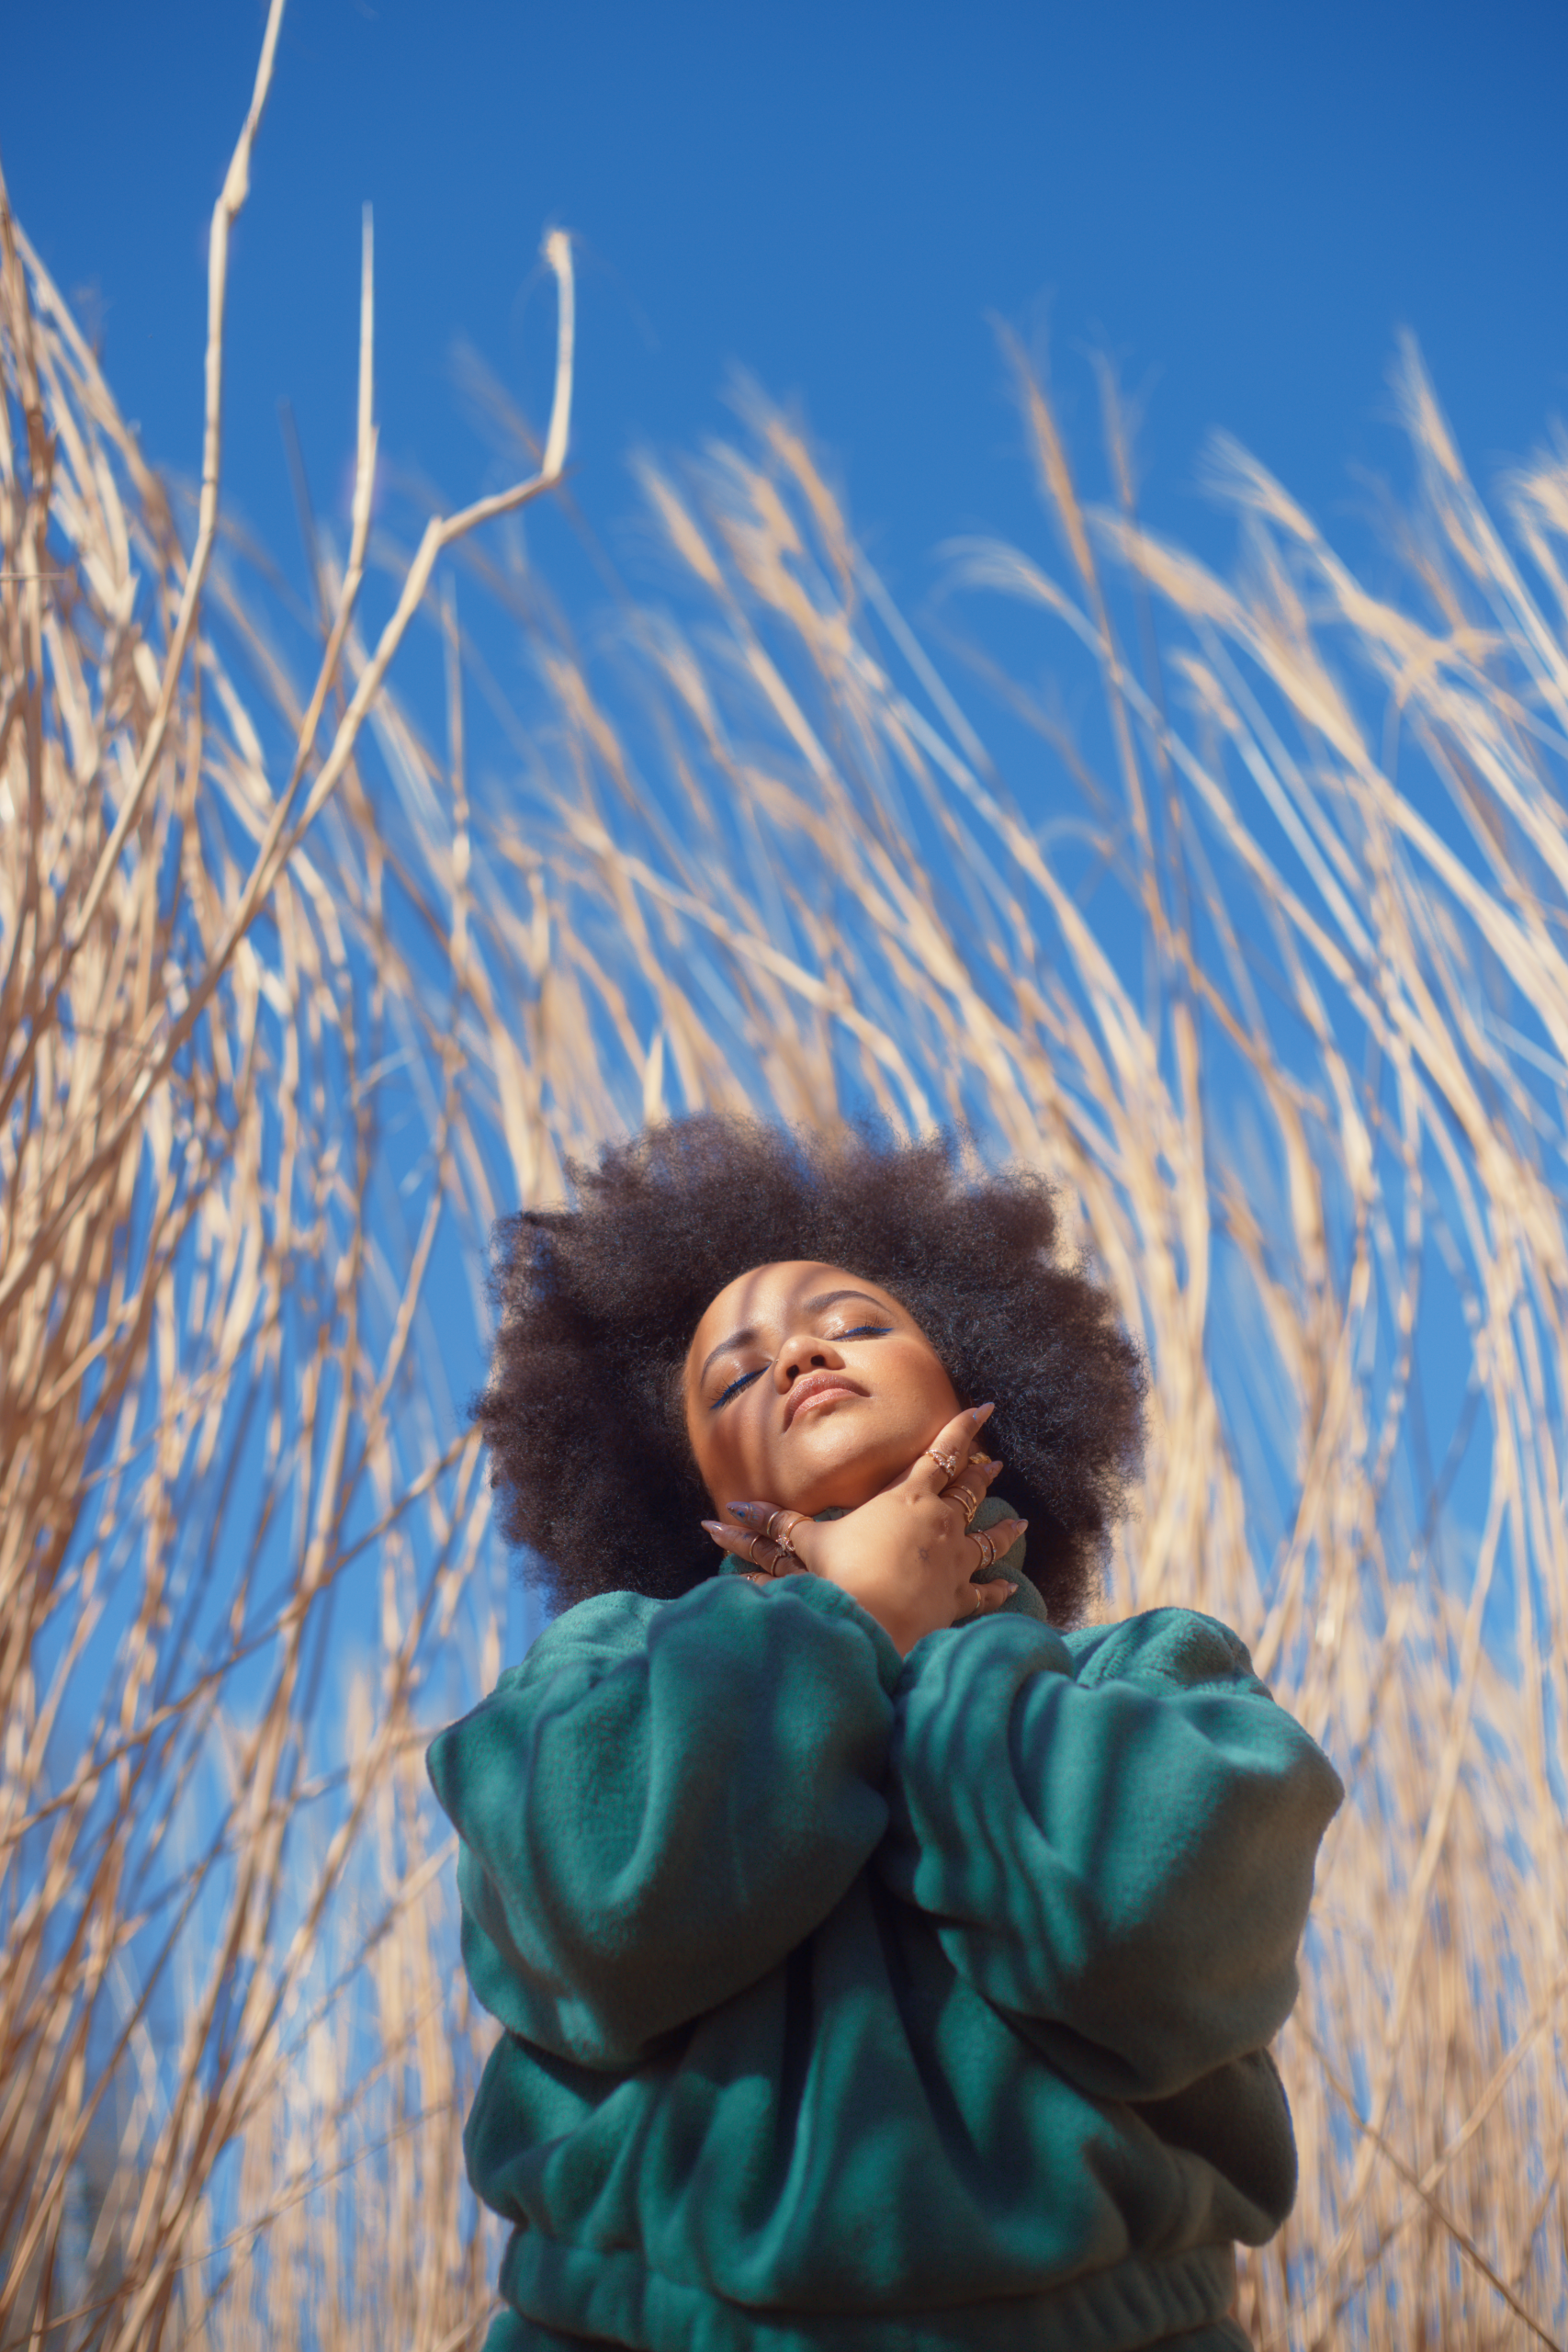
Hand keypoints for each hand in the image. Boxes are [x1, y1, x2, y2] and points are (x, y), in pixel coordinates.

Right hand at [702, 1403, 1024, 1656]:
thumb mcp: (806, 1546)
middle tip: (996, 1461)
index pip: (940, 1455)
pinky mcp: (958, 1598)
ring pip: (987, 1538)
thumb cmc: (844, 1575)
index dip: (962, 1430)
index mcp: (907, 1499)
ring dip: (1002, 1528)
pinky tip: (1009, 1586)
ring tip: (1020, 1521)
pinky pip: (984, 1590)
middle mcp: (939, 1523)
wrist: (875, 1620)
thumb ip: (771, 1530)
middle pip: (967, 1490)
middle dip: (981, 1473)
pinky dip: (997, 1587)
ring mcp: (954, 1561)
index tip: (983, 1410)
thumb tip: (719, 1518)